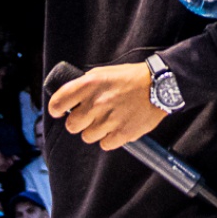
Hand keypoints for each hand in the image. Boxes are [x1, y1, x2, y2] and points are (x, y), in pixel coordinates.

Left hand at [48, 63, 166, 150]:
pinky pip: (105, 144)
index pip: (58, 103)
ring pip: (88, 137)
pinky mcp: (122, 133)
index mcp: (89, 85)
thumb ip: (85, 85)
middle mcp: (96, 103)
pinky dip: (109, 139)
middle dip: (79, 122)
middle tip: (90, 116)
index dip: (56, 109)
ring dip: (95, 131)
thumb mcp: (103, 72)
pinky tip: (117, 127)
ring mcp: (109, 120)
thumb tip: (70, 99)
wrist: (160, 86)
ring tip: (108, 120)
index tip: (60, 111)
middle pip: (72, 125)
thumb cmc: (131, 78)